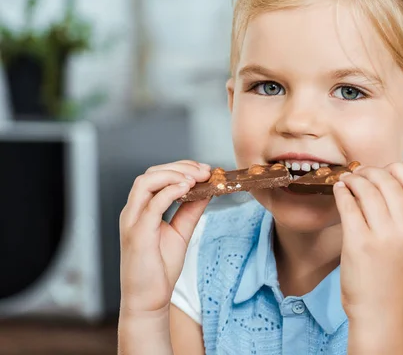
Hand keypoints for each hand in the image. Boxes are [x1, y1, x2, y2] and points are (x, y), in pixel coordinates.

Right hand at [119, 160, 210, 315]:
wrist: (149, 299)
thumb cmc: (160, 267)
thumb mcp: (181, 231)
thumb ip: (191, 210)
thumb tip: (207, 190)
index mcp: (141, 209)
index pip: (156, 175)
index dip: (180, 168)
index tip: (205, 170)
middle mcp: (133, 211)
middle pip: (150, 173)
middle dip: (180, 167)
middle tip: (205, 171)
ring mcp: (132, 221)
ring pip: (145, 183)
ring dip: (173, 175)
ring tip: (196, 178)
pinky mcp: (137, 234)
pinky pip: (151, 205)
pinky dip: (169, 192)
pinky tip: (187, 189)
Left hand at [333, 163, 402, 351]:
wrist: (380, 310)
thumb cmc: (392, 276)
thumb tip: (381, 182)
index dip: (395, 169)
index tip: (381, 170)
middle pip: (387, 180)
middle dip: (369, 171)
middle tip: (358, 173)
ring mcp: (383, 235)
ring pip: (367, 189)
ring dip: (353, 179)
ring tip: (346, 180)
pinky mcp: (359, 242)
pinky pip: (348, 205)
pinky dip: (342, 192)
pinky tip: (339, 191)